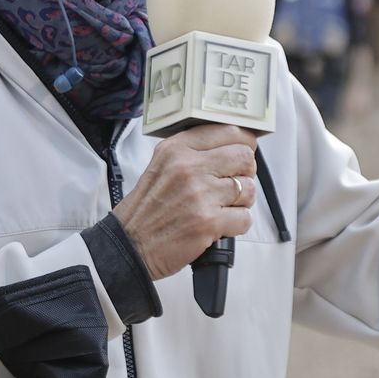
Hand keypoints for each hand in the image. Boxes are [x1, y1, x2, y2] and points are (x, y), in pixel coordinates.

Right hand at [112, 125, 258, 279]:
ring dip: (241, 202)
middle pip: (245, 157)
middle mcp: (188, 167)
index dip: (242, 144)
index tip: (241, 154)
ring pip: (249, 189)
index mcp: (176, 149)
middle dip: (245, 173)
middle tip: (233, 185)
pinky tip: (220, 226)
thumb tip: (232, 146)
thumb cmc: (146, 211)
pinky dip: (237, 225)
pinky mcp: (209, 222)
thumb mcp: (161, 166)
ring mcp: (200, 195)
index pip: (227, 131)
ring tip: (222, 208)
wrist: (129, 246)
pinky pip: (245, 218)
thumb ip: (192, 153)